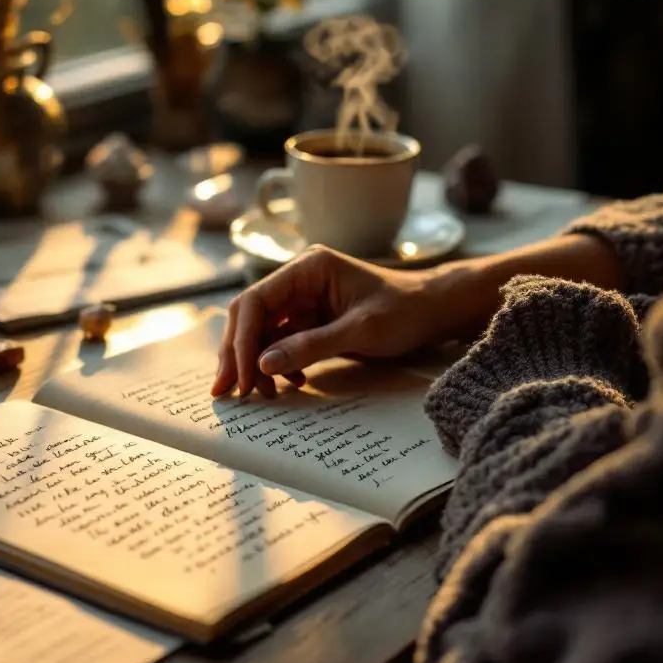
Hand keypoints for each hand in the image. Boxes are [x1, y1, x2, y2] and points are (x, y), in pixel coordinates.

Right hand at [211, 245, 484, 397]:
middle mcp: (299, 280)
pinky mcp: (310, 320)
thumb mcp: (360, 331)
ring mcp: (303, 300)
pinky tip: (290, 383)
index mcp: (308, 268)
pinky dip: (277, 364)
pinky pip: (280, 342)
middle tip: (228, 392)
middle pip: (250, 316)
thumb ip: (310, 346)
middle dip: (238, 354)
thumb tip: (262, 365)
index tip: (241, 375)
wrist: (435, 310)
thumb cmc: (405, 311)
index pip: (256, 301)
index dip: (241, 339)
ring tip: (262, 394)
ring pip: (261, 332)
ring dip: (256, 363)